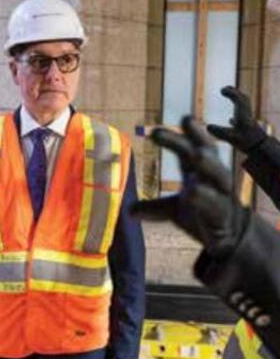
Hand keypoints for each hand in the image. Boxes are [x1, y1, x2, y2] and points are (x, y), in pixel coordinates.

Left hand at [131, 117, 247, 256]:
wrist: (228, 236)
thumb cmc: (201, 212)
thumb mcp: (173, 209)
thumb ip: (154, 207)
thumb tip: (129, 212)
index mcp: (199, 171)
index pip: (193, 147)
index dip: (186, 134)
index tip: (175, 122)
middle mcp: (213, 178)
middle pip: (206, 153)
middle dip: (195, 139)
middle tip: (184, 122)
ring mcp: (221, 195)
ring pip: (219, 175)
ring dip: (208, 163)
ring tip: (197, 154)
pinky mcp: (223, 214)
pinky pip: (216, 203)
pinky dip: (205, 196)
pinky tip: (194, 191)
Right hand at [207, 86, 265, 152]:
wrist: (261, 149)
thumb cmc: (246, 142)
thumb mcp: (231, 138)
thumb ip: (219, 132)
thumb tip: (207, 126)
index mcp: (243, 114)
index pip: (238, 99)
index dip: (230, 93)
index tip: (221, 90)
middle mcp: (246, 115)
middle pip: (243, 100)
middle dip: (235, 93)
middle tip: (225, 89)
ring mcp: (248, 122)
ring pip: (244, 108)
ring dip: (236, 101)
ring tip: (229, 100)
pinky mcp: (248, 129)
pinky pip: (242, 119)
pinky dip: (236, 115)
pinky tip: (231, 120)